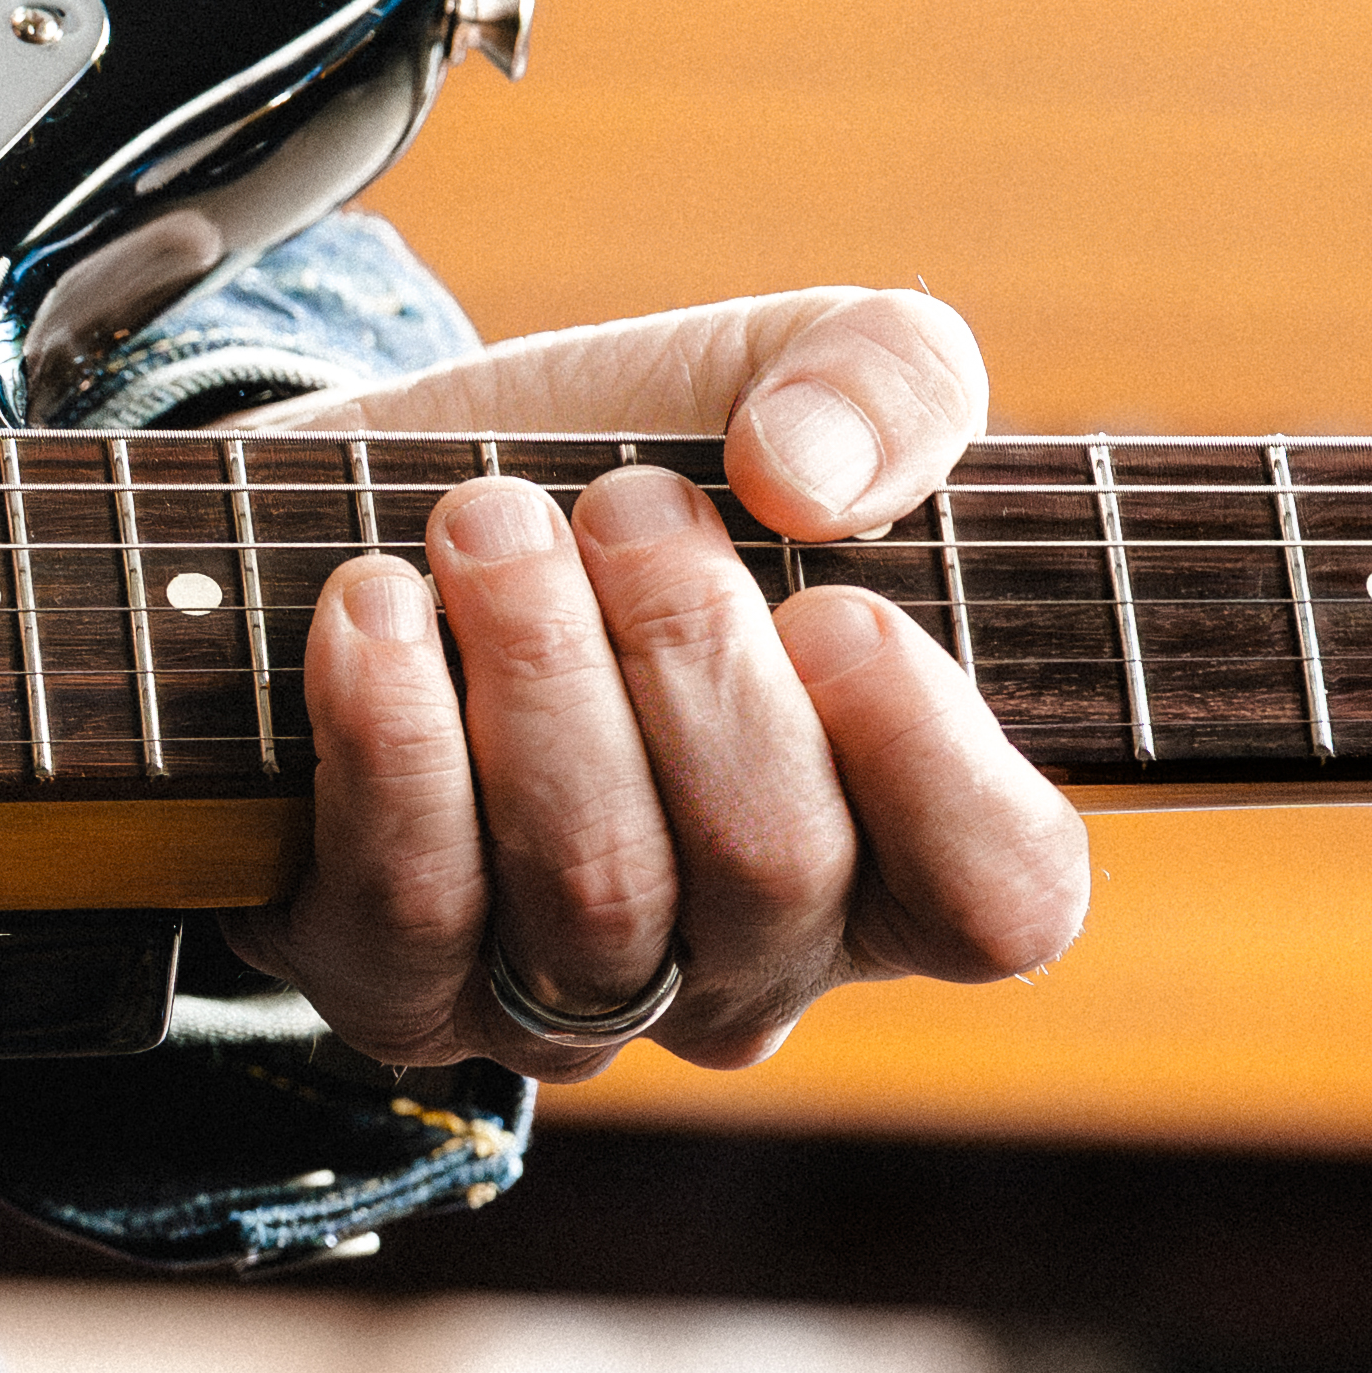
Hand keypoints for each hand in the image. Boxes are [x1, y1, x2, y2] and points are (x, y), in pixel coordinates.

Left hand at [214, 288, 1092, 1076]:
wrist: (379, 508)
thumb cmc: (619, 469)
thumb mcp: (779, 373)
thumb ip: (887, 377)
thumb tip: (814, 478)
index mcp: (894, 847)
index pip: (999, 899)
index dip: (929, 761)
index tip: (832, 607)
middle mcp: (746, 961)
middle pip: (774, 867)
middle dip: (689, 652)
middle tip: (620, 507)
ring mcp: (569, 1000)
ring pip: (594, 892)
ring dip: (538, 671)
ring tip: (484, 522)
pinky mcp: (393, 984)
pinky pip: (411, 907)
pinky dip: (392, 736)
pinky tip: (372, 608)